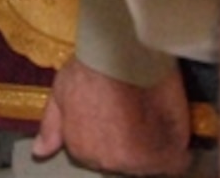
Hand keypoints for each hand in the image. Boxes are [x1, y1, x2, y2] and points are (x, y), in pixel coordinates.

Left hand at [33, 58, 191, 175]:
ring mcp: (137, 162)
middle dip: (132, 145)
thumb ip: (52, 126)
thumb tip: (41, 152)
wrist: (121, 55)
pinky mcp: (165, 154)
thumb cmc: (90, 69)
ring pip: (150, 164)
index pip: (99, 157)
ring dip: (154, 148)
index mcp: (81, 150)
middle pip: (125, 162)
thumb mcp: (61, 92)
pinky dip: (178, 151)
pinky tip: (175, 134)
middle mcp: (107, 162)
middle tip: (138, 118)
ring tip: (156, 122)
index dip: (111, 138)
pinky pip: (176, 162)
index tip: (118, 120)